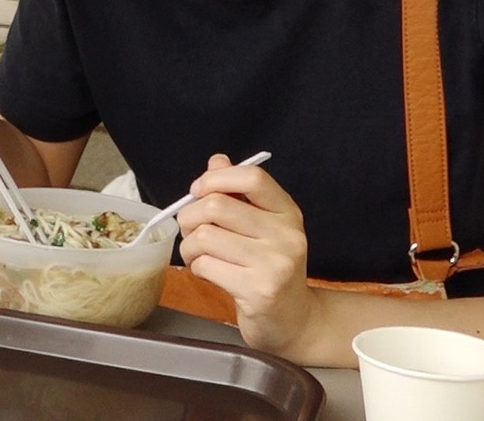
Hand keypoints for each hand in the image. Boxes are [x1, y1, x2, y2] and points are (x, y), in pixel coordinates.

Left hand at [176, 153, 316, 354]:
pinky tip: (207, 272)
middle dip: (189, 216)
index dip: (215, 178)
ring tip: (197, 255)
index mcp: (287, 213)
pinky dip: (196, 267)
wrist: (295, 322)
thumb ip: (239, 194)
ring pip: (205, 236)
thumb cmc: (269, 270)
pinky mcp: (259, 291)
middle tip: (191, 230)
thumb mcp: (262, 228)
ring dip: (189, 246)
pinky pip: (205, 265)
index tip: (198, 191)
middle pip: (217, 205)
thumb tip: (217, 161)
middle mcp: (287, 236)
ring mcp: (275, 265)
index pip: (252, 177)